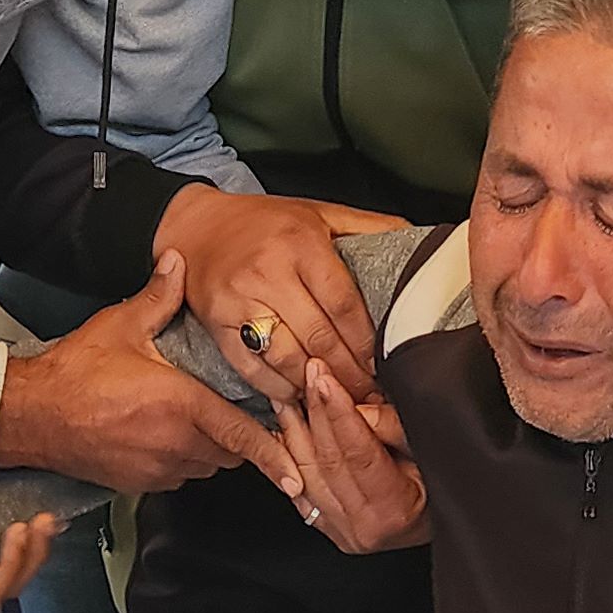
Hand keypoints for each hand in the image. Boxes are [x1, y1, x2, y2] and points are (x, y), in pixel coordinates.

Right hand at [0, 250, 302, 498]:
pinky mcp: (140, 483)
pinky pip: (179, 475)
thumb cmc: (74, 373)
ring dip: (212, 449)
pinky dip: (184, 459)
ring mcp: (158, 470)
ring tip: (202, 420)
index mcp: (181, 408)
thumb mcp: (120, 325)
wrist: (31, 417)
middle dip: (242, 438)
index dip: (275, 454)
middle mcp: (176, 446)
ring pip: (207, 466)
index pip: (243, 436)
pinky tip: (169, 434)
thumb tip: (178, 259)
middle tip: (245, 414)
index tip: (299, 472)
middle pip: (230, 452)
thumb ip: (159, 295)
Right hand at [154, 180, 401, 406]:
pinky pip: (252, 369)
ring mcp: (239, 301)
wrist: (194, 227)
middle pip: (319, 337)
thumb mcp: (318, 212)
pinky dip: (278, 388)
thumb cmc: (262, 222)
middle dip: (350, 373)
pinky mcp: (216, 325)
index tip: (385, 365)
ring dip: (316, 386)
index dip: (366, 341)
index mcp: (300, 243)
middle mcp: (269, 272)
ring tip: (339, 400)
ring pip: (287, 358)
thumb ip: (367, 227)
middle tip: (371, 396)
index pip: (343, 303)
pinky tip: (298, 397)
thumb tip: (418, 238)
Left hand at [275, 357, 427, 552]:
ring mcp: (342, 531)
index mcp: (393, 512)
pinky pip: (300, 488)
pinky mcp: (329, 528)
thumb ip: (397, 430)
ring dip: (296, 430)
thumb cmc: (444, 488)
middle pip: (330, 460)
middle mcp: (363, 528)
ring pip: (307, 473)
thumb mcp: (432, 453)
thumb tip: (361, 411)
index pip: (359, 454)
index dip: (341, 413)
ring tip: (290, 393)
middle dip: (318, 410)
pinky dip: (290, 456)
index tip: (327, 379)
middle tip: (312, 372)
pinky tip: (287, 429)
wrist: (437, 527)